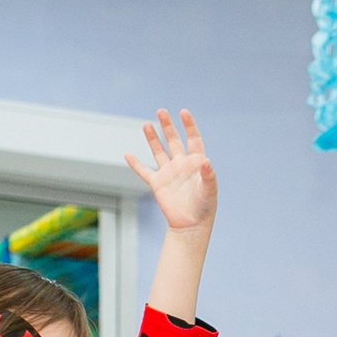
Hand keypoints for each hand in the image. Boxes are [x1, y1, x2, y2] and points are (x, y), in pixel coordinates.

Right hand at [126, 110, 216, 234]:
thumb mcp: (209, 190)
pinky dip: (135, 164)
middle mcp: (181, 165)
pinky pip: (144, 171)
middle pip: (174, 141)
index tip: (183, 112)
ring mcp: (169, 173)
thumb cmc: (204, 208)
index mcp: (196, 163)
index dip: (189, 125)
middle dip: (168, 126)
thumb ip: (208, 175)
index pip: (193, 139)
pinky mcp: (157, 184)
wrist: (191, 226)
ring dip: (153, 138)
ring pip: (159, 151)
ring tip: (146, 124)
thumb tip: (207, 161)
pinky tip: (128, 154)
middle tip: (161, 111)